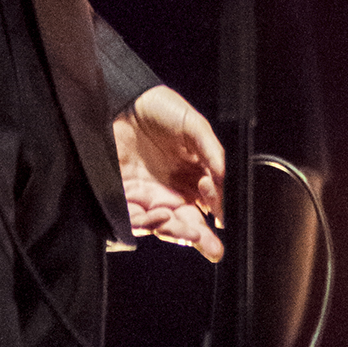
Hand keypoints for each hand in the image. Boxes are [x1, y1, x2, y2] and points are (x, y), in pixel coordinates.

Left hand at [113, 84, 224, 259]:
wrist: (124, 98)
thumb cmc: (160, 108)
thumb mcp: (193, 125)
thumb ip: (211, 150)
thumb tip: (224, 177)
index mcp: (193, 177)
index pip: (208, 205)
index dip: (216, 211)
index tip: (219, 213)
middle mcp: (172, 191)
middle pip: (188, 222)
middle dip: (202, 238)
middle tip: (213, 248)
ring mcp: (149, 195)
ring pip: (165, 225)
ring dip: (178, 233)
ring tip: (189, 233)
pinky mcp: (126, 196)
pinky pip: (136, 218)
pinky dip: (148, 223)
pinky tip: (162, 217)